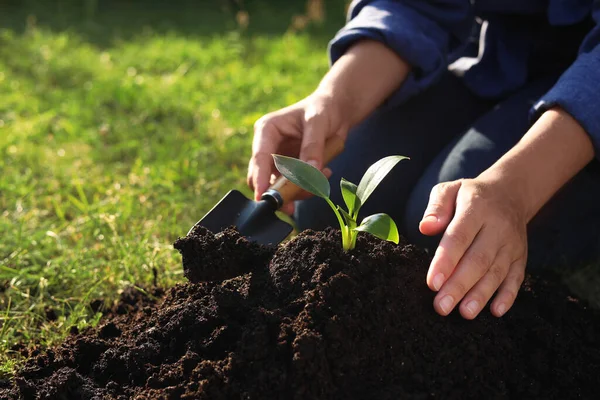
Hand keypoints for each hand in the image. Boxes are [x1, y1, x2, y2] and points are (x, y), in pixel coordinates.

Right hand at [247, 93, 347, 213]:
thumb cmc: (323, 109)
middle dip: (281, 191)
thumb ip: (313, 146)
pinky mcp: (289, 170)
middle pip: (263, 178)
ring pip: (279, 187)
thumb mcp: (318, 122)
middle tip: (298, 201)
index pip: (259, 158)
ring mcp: (277, 160)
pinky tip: (325, 172)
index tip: (262, 197)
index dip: (259, 179)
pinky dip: (309, 186)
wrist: (335, 111)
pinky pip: (293, 188)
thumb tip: (310, 171)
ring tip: (324, 174)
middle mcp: (267, 147)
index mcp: (266, 130)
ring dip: (300, 189)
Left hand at [419, 178, 527, 318]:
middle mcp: (498, 227)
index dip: (446, 261)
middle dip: (459, 285)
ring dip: (481, 295)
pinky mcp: (520, 257)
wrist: (510, 193)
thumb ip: (436, 207)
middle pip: (478, 260)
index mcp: (477, 209)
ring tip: (464, 313)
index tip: (432, 283)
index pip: (459, 237)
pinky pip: (516, 278)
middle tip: (441, 306)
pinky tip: (496, 312)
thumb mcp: (450, 190)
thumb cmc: (469, 195)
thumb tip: (426, 227)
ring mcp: (511, 244)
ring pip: (496, 272)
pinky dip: (508, 296)